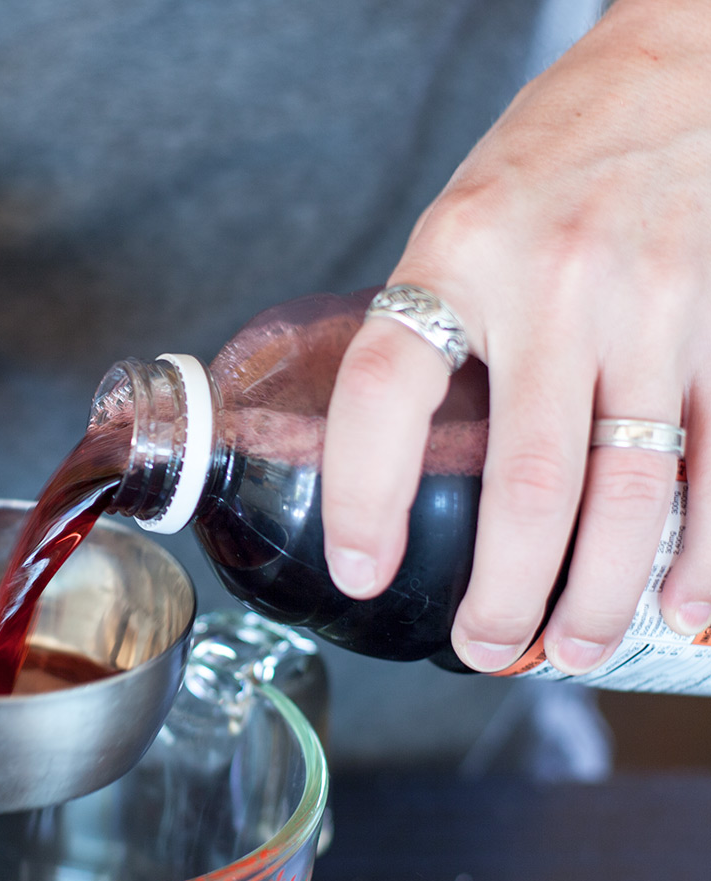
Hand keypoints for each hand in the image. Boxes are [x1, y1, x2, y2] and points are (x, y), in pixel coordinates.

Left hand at [320, 0, 710, 673]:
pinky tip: (685, 609)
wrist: (678, 70)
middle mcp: (554, 287)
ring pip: (630, 492)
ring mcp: (654, 311)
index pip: (383, 392)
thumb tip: (391, 470)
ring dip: (600, 595)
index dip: (363, 498)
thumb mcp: (453, 227)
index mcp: (456, 256)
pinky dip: (706, 551)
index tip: (364, 572)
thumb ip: (430, 334)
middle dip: (503, 592)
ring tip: (571, 652)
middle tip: (484, 648)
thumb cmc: (550, 161)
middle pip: (523, 481)